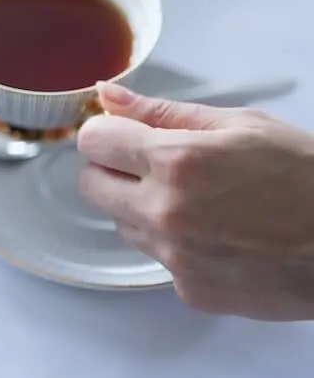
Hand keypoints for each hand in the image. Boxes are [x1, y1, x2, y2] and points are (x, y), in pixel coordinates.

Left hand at [77, 82, 313, 319]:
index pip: (92, 142)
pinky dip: (172, 243)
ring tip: (196, 198)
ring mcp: (174, 256)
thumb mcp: (238, 125)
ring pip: (121, 222)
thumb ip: (161, 112)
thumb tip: (107, 95)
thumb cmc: (304, 176)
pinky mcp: (188, 290)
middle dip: (114, 169)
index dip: (107, 134)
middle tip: (154, 164)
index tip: (124, 134)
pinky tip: (213, 232)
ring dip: (141, 206)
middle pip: (91, 185)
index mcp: (176, 162)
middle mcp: (165, 212)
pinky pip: (155, 256)